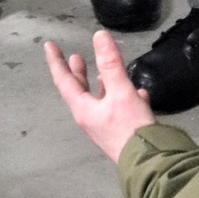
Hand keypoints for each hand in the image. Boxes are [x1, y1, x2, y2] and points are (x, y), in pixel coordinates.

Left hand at [46, 31, 154, 162]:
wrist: (149, 162)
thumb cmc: (129, 127)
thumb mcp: (120, 91)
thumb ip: (111, 64)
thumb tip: (99, 35)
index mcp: (84, 109)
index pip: (64, 81)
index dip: (56, 62)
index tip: (49, 45)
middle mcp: (90, 119)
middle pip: (80, 92)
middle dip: (78, 73)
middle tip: (76, 57)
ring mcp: (104, 127)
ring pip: (100, 100)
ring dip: (101, 84)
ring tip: (105, 72)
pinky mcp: (120, 133)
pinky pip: (118, 110)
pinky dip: (123, 97)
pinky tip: (139, 93)